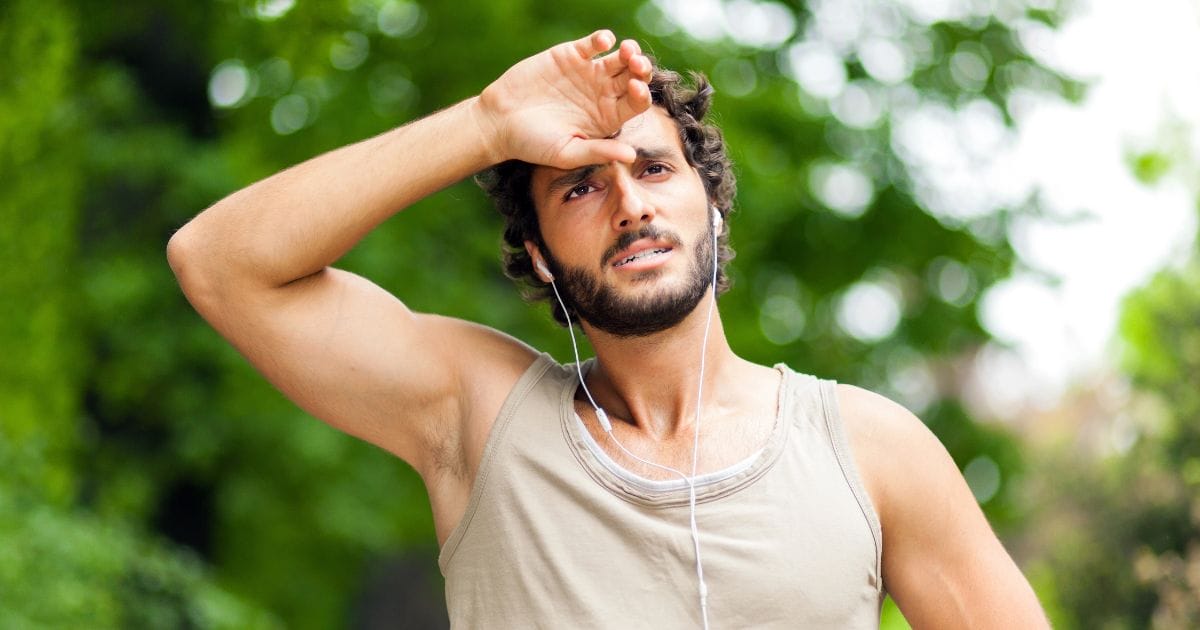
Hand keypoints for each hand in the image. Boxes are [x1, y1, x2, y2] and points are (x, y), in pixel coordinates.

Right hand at [473, 30, 652, 168]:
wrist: (499, 121)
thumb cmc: (532, 144)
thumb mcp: (567, 152)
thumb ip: (599, 152)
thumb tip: (631, 156)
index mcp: (607, 118)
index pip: (636, 103)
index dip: (641, 94)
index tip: (636, 88)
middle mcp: (603, 94)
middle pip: (634, 77)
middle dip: (641, 68)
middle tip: (638, 64)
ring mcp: (588, 73)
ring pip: (619, 58)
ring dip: (629, 52)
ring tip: (627, 51)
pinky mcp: (570, 55)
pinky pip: (593, 44)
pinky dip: (602, 39)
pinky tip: (604, 41)